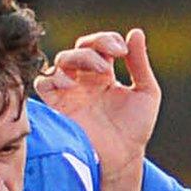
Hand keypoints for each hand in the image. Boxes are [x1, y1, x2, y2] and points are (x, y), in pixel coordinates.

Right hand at [35, 28, 158, 174]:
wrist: (123, 158)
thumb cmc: (135, 129)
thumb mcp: (146, 92)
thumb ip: (140, 63)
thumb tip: (136, 32)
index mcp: (104, 75)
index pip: (98, 45)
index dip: (108, 40)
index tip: (123, 51)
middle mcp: (84, 81)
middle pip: (79, 49)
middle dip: (94, 47)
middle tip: (111, 59)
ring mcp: (69, 93)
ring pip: (61, 61)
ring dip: (79, 58)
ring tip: (100, 71)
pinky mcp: (57, 107)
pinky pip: (44, 84)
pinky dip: (55, 77)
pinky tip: (73, 84)